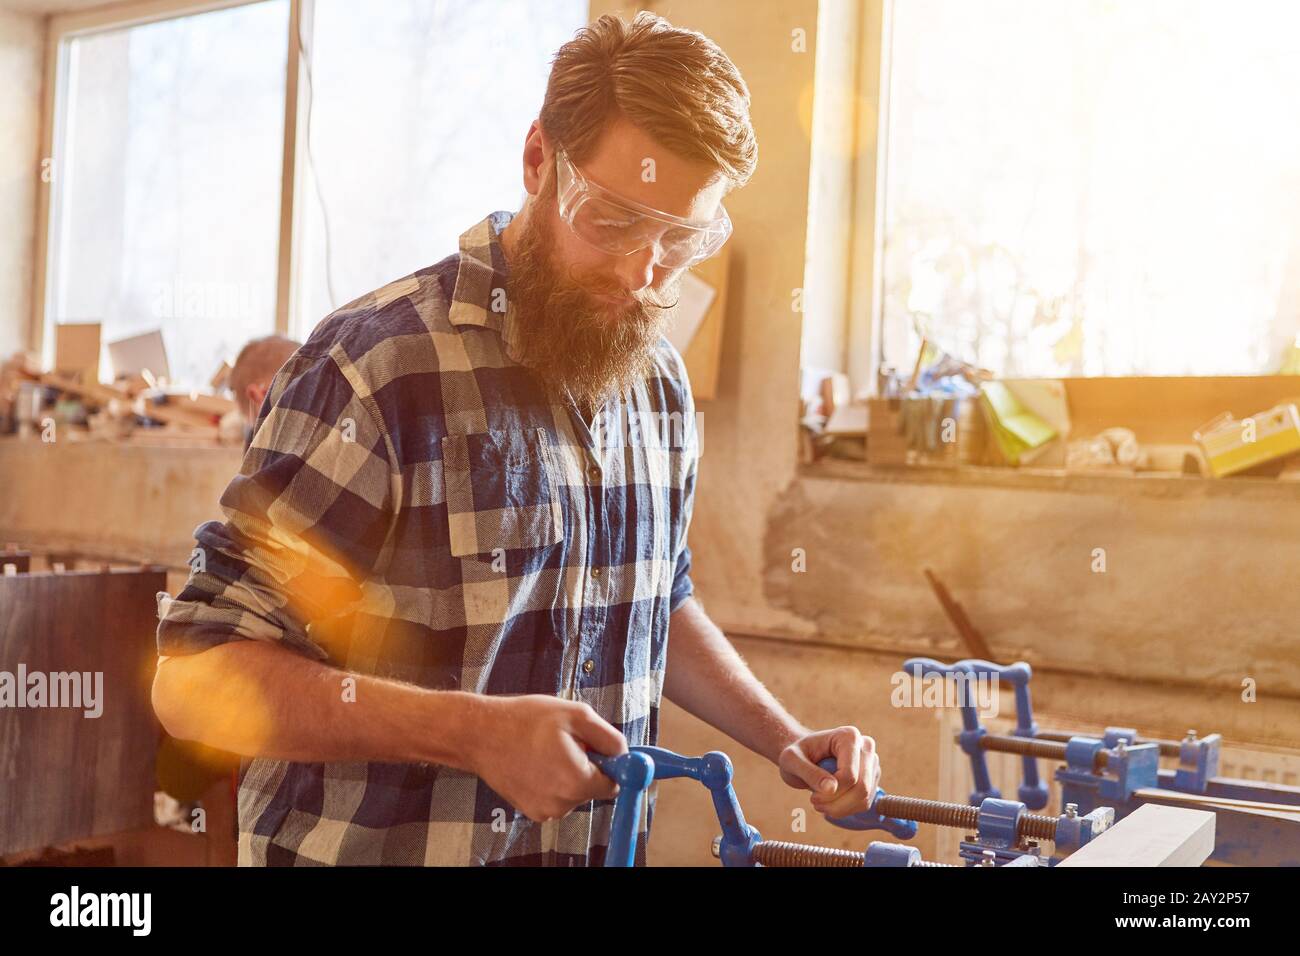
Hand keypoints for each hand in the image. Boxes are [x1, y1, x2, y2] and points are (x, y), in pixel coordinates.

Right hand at [466, 695, 626, 822]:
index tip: (602, 751)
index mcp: (577, 780)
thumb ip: (608, 737)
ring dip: (567, 773)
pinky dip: (550, 781)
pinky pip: (555, 797)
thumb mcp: (575, 715)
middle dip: (586, 766)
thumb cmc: (525, 720)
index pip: (613, 784)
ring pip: (573, 792)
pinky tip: (534, 762)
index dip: (610, 764)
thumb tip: (626, 754)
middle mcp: (562, 803)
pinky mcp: (530, 811)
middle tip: (566, 741)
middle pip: (592, 788)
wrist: (480, 734)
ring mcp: (544, 810)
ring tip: (545, 749)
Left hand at [778, 726, 880, 818]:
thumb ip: (809, 772)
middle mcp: (866, 746)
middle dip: (837, 803)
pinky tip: (830, 804)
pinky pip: (865, 803)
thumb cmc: (798, 754)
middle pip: (861, 788)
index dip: (832, 793)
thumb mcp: (791, 760)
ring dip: (840, 809)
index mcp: (848, 736)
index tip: (813, 797)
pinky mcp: (872, 778)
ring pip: (864, 798)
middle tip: (815, 803)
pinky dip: (846, 809)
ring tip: (820, 804)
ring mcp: (871, 763)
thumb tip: (831, 788)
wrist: (804, 755)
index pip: (849, 775)